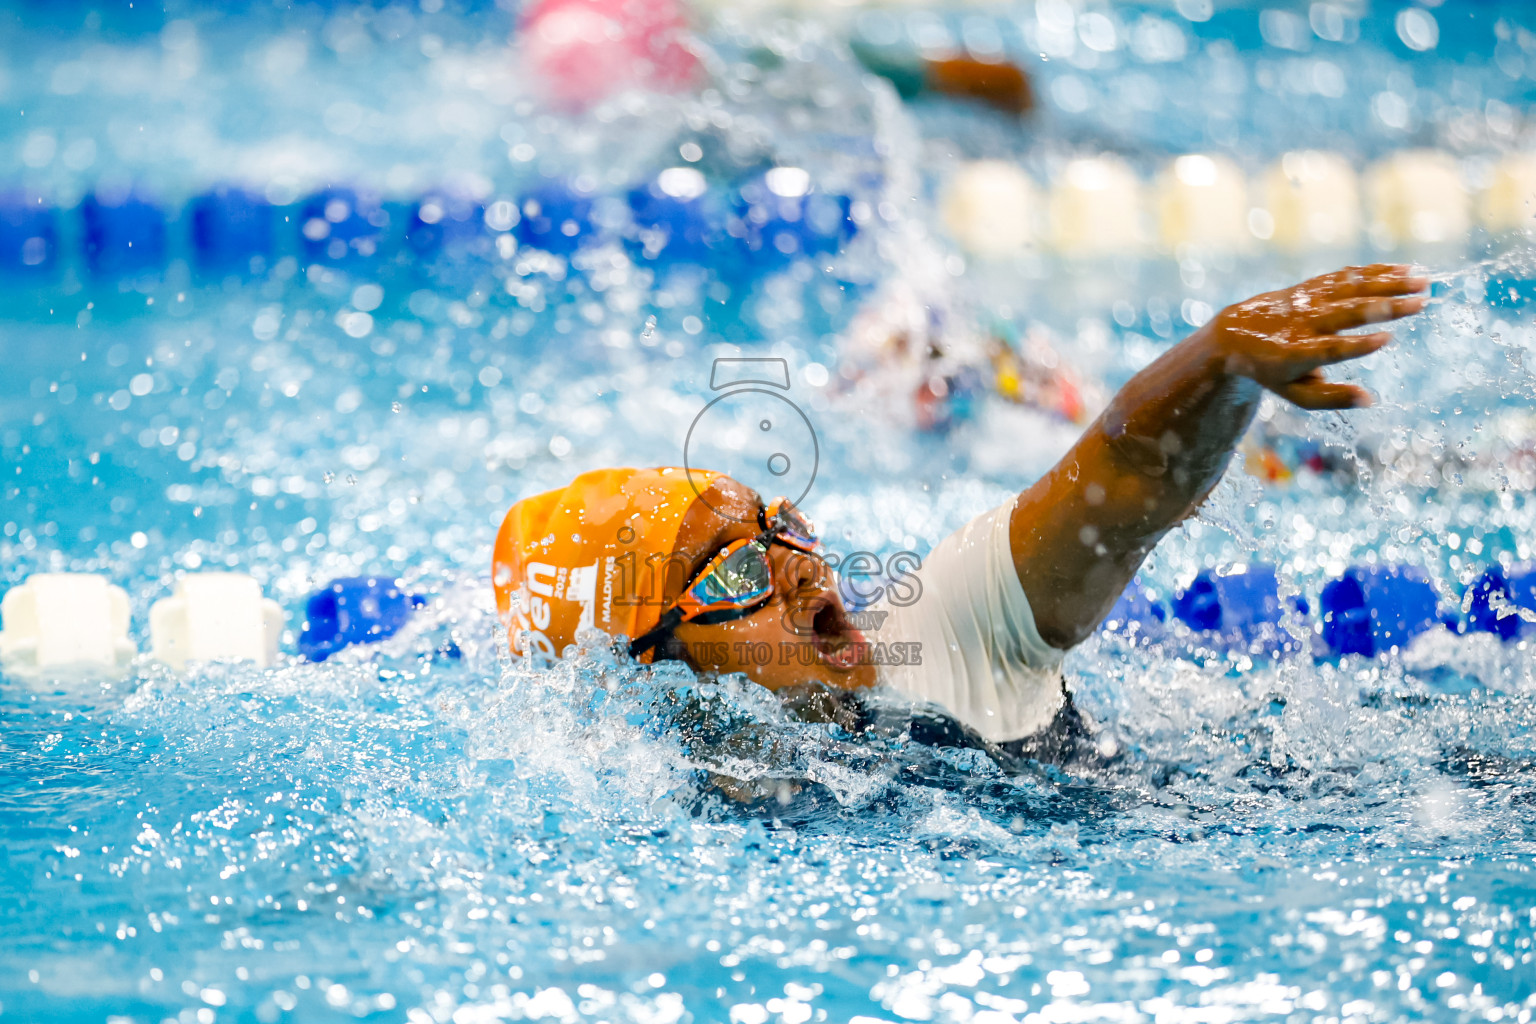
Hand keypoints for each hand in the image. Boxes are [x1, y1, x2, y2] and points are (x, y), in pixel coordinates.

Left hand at [1203, 264, 1428, 409]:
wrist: (1233, 335)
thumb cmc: (1271, 372)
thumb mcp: (1294, 393)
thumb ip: (1330, 398)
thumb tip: (1370, 400)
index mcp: (1296, 354)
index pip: (1331, 350)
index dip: (1358, 346)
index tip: (1388, 339)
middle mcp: (1302, 324)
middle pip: (1348, 313)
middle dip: (1386, 307)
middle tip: (1421, 303)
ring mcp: (1307, 301)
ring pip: (1350, 288)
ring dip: (1388, 282)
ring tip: (1422, 279)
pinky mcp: (1311, 287)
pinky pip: (1345, 276)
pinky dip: (1374, 271)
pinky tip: (1402, 268)